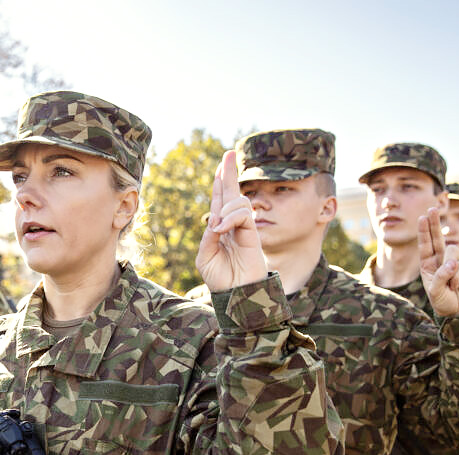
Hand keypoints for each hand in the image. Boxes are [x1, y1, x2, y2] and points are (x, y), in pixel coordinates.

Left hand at [195, 150, 267, 290]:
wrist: (236, 295)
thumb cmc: (220, 279)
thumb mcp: (205, 256)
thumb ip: (208, 236)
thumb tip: (216, 219)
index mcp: (220, 228)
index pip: (220, 200)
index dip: (220, 183)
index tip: (222, 165)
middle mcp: (233, 225)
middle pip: (231, 193)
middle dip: (229, 173)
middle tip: (229, 153)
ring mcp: (244, 229)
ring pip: (238, 203)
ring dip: (225, 210)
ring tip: (218, 228)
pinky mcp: (253, 235)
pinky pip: (244, 215)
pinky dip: (231, 218)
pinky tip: (222, 228)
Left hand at [419, 208, 458, 316]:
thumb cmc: (443, 302)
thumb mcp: (435, 291)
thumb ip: (442, 276)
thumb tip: (453, 262)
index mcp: (428, 265)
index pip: (425, 245)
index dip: (424, 231)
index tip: (421, 217)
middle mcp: (439, 261)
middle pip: (437, 238)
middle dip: (434, 223)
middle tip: (432, 208)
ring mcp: (453, 262)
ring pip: (452, 251)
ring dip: (449, 267)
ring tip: (449, 283)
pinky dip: (457, 276)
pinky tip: (456, 285)